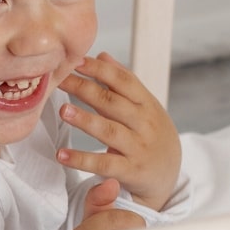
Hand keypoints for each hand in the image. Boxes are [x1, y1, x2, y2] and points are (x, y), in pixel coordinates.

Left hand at [56, 52, 182, 211]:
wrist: (170, 174)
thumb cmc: (152, 135)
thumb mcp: (145, 106)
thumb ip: (123, 82)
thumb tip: (102, 55)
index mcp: (147, 104)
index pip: (123, 80)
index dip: (100, 69)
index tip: (76, 61)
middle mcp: (144, 123)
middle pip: (112, 102)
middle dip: (85, 88)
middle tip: (60, 80)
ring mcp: (138, 147)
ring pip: (109, 131)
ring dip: (86, 120)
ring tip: (64, 110)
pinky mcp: (131, 171)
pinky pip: (104, 164)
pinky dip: (81, 160)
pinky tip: (61, 155)